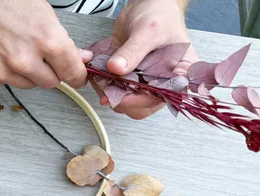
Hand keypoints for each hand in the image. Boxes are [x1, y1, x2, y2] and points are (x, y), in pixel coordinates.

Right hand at [0, 0, 87, 88]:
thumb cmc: (5, 2)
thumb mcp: (45, 16)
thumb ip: (64, 42)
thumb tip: (79, 58)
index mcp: (46, 40)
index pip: (72, 73)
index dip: (77, 76)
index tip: (77, 79)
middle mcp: (23, 59)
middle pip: (51, 83)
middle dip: (51, 72)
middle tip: (41, 56)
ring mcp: (1, 70)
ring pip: (27, 84)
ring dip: (27, 73)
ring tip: (16, 49)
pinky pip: (5, 82)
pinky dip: (5, 71)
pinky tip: (0, 53)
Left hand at [93, 0, 194, 118]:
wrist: (147, 3)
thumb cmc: (159, 13)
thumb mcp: (147, 31)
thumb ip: (133, 51)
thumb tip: (116, 69)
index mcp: (179, 72)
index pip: (164, 96)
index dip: (143, 100)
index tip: (124, 96)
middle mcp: (162, 79)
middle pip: (143, 105)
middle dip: (123, 99)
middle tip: (107, 88)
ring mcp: (144, 79)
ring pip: (126, 100)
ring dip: (110, 93)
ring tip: (100, 80)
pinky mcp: (128, 76)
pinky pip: (115, 89)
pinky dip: (104, 86)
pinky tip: (97, 76)